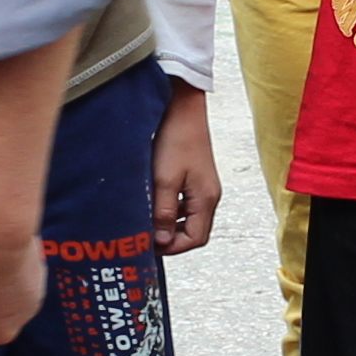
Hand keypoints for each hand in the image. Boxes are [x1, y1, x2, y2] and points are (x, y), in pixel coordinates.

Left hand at [150, 84, 221, 255]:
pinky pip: (185, 203)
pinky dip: (170, 209)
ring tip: (147, 220)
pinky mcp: (195, 177)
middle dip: (170, 238)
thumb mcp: (164, 179)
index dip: (173, 247)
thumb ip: (164, 212)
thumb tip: (162, 241)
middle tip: (145, 236)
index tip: (149, 246)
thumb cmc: (175, 139)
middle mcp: (209, 195)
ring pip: (188, 218)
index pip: (196, 239)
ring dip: (169, 223)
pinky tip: (153, 202)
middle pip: (194, 231)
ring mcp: (203, 186)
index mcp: (206, 199)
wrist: (182, 107)